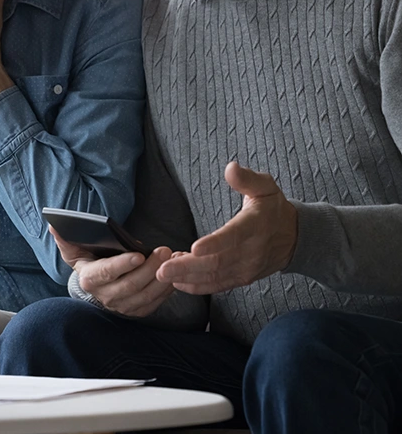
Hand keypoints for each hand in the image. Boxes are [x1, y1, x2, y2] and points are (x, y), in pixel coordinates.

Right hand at [50, 227, 174, 317]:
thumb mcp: (73, 249)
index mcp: (90, 279)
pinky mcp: (136, 311)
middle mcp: (105, 296)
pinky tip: (175, 274)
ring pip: (145, 296)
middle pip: (131, 285)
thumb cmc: (88, 261)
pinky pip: (154, 303)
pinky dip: (167, 289)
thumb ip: (65, 238)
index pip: (106, 273)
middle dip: (150, 268)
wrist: (95, 285)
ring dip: (162, 278)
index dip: (123, 265)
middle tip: (164, 251)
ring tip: (173, 259)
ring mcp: (122, 306)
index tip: (138, 254)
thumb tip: (53, 224)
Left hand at [156, 162, 297, 294]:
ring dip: (188, 278)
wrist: (294, 237)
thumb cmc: (273, 207)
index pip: (234, 236)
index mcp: (255, 225)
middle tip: (161, 269)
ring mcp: (246, 268)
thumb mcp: (266, 186)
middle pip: (218, 262)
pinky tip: (177, 283)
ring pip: (215, 277)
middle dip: (188, 268)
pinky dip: (197, 286)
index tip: (194, 248)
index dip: (215, 243)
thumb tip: (231, 168)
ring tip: (163, 273)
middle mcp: (251, 251)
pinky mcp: (241, 278)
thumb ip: (247, 178)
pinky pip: (218, 286)